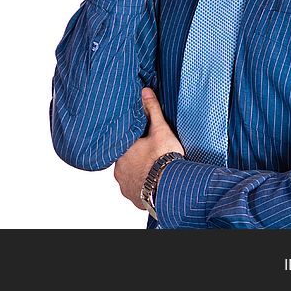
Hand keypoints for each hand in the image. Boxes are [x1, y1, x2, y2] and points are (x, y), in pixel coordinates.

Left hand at [114, 87, 184, 209]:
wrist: (172, 188)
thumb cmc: (164, 158)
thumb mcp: (160, 129)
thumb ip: (152, 110)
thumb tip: (145, 90)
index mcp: (121, 151)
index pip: (122, 144)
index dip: (132, 142)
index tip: (141, 142)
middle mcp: (118, 170)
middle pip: (125, 162)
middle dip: (136, 159)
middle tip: (151, 157)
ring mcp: (125, 186)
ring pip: (129, 177)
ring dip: (139, 175)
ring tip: (154, 171)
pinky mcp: (135, 199)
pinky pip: (136, 192)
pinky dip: (143, 188)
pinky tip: (153, 185)